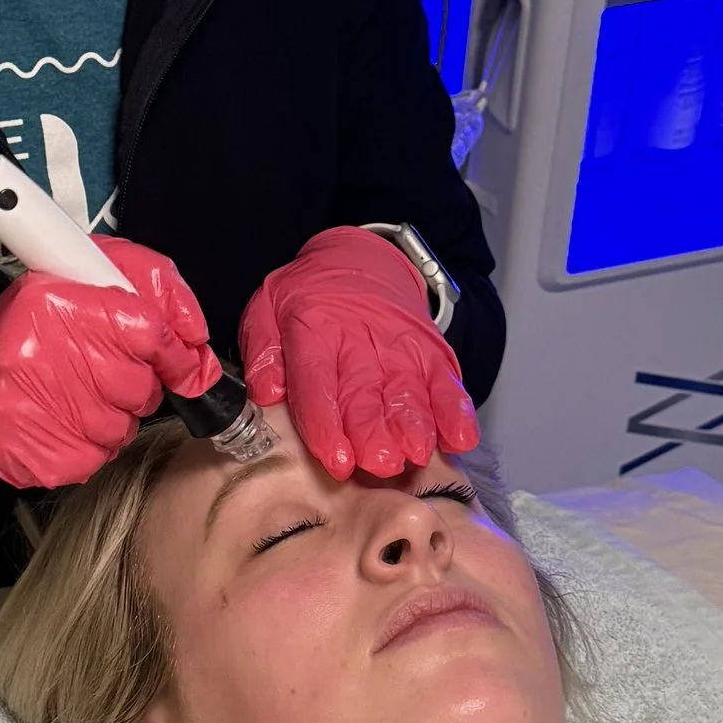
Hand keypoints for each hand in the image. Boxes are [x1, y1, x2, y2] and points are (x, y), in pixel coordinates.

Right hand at [0, 237, 218, 487]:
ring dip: (114, 416)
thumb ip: (146, 289)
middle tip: (105, 373)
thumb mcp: (75, 283)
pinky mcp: (37, 455)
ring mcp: (36, 410)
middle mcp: (41, 353)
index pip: (147, 329)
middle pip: (140, 384)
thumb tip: (194, 333)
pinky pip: (99, 457)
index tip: (180, 361)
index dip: (174, 351)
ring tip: (78, 397)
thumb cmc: (24, 333)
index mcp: (53, 302)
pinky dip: (92, 445)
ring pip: (124, 426)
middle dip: (137, 384)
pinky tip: (65, 425)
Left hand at [237, 226, 475, 480]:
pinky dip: (455, 410)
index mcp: (314, 330)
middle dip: (374, 430)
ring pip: (408, 389)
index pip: (318, 381)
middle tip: (380, 463)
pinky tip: (460, 438)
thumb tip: (266, 392)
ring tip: (417, 453)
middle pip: (366, 392)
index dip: (327, 423)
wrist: (361, 260)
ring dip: (415, 424)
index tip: (336, 459)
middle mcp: (361, 339)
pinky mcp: (430, 351)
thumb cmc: (310, 296)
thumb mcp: (267, 309)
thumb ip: (262, 351)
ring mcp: (400, 346)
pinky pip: (446, 382)